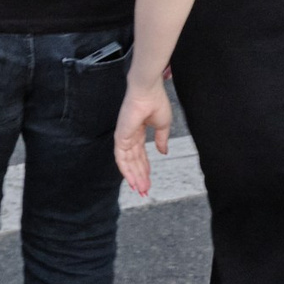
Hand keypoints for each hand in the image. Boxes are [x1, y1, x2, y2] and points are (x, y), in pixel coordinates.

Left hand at [113, 78, 172, 194]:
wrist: (148, 92)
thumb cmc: (156, 102)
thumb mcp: (163, 125)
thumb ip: (162, 140)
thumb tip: (163, 152)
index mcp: (138, 132)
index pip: (140, 155)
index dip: (145, 168)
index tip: (149, 181)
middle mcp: (130, 136)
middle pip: (134, 161)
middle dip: (140, 177)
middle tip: (145, 191)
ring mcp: (124, 137)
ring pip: (128, 163)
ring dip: (135, 177)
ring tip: (142, 190)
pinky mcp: (120, 138)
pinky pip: (121, 159)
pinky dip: (126, 171)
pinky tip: (133, 181)